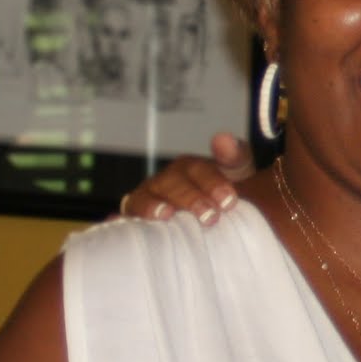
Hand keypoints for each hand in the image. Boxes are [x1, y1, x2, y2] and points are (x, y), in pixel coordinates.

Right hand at [116, 132, 255, 224]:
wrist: (211, 218)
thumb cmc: (223, 194)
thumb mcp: (237, 174)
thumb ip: (234, 156)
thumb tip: (224, 139)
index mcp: (191, 167)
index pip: (199, 170)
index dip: (213, 183)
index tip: (230, 200)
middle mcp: (167, 180)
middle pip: (173, 185)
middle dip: (191, 199)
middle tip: (210, 217)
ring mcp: (149, 196)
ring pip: (145, 198)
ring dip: (153, 206)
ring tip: (166, 216)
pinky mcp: (135, 215)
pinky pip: (127, 215)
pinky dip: (123, 218)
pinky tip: (122, 223)